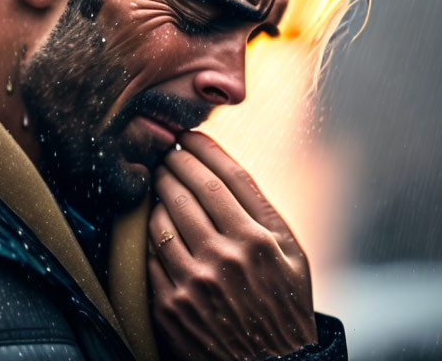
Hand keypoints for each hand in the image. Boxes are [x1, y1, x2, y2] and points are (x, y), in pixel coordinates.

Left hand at [147, 131, 317, 359]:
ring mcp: (196, 282)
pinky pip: (148, 253)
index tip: (188, 136)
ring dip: (157, 194)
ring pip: (162, 217)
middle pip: (188, 191)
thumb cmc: (284, 305)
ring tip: (159, 184)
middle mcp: (228, 258)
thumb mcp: (293, 255)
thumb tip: (223, 166)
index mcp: (261, 241)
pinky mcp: (171, 304)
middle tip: (166, 154)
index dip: (202, 149)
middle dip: (172, 164)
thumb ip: (263, 211)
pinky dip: (148, 232)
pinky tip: (154, 222)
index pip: (224, 178)